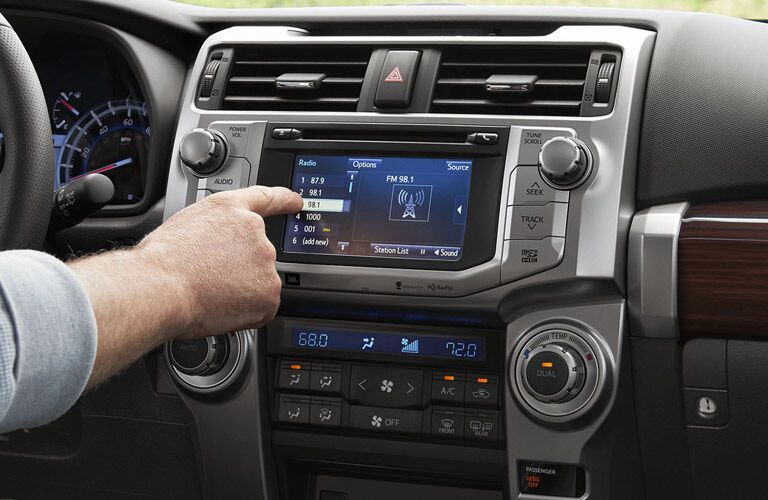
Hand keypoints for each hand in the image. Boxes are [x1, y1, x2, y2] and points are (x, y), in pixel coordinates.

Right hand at [136, 186, 302, 338]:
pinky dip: (248, 313)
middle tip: (210, 280)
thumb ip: (212, 230)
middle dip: (240, 270)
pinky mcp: (269, 289)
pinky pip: (263, 307)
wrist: (161, 286)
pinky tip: (223, 308)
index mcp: (229, 209)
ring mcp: (264, 259)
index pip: (266, 198)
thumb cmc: (162, 262)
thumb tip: (217, 248)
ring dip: (243, 291)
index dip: (284, 200)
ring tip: (211, 293)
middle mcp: (253, 230)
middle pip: (258, 254)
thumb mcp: (185, 225)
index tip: (297, 202)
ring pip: (260, 281)